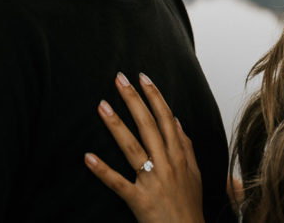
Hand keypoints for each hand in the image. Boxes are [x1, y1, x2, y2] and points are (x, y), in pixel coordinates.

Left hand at [85, 72, 205, 222]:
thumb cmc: (189, 206)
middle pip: (148, 125)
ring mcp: (152, 182)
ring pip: (132, 148)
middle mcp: (166, 164)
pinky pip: (118, 183)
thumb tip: (175, 121)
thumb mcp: (194, 173)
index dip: (154, 96)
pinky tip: (88, 157)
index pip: (165, 118)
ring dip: (116, 125)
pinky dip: (102, 171)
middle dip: (133, 100)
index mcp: (179, 155)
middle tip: (119, 79)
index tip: (142, 77)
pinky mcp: (139, 200)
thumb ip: (185, 146)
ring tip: (101, 105)